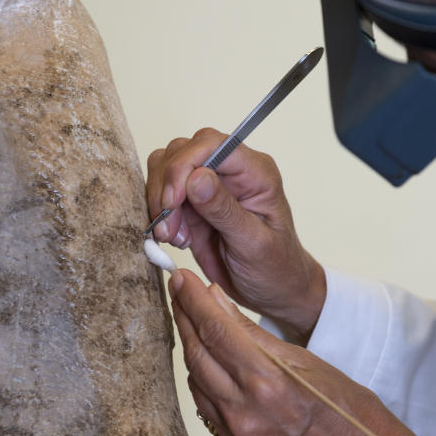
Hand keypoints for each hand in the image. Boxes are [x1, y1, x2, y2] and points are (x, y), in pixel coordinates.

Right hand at [146, 128, 324, 339]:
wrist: (272, 291)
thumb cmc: (275, 268)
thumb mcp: (254, 244)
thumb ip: (225, 210)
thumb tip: (197, 177)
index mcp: (255, 172)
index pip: (211, 144)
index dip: (184, 165)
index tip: (172, 200)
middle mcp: (231, 171)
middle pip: (183, 151)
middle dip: (167, 187)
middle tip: (170, 226)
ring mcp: (209, 184)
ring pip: (166, 168)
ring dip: (160, 202)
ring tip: (174, 236)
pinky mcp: (192, 202)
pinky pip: (162, 193)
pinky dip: (159, 215)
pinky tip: (176, 238)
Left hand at [169, 268, 422, 435]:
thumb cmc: (347, 408)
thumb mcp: (304, 358)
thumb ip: (253, 332)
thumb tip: (218, 301)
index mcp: (267, 381)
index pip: (215, 329)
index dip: (193, 299)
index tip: (182, 278)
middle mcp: (244, 411)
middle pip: (197, 353)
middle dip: (184, 316)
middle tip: (178, 291)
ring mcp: (237, 435)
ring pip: (195, 379)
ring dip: (190, 346)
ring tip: (190, 319)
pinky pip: (204, 406)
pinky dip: (201, 378)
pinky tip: (205, 360)